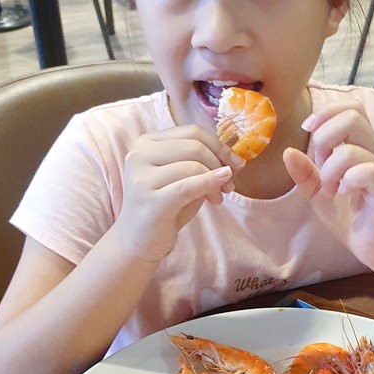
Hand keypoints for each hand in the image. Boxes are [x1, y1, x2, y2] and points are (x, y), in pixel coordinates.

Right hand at [115, 125, 240, 263]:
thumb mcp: (182, 178)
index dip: (219, 146)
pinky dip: (210, 185)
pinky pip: (189, 186)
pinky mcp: (150, 200)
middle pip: (194, 146)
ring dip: (215, 182)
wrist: (139, 242)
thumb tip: (234, 160)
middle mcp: (139, 155)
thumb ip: (201, 163)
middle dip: (220, 163)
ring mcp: (141, 177)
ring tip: (217, 198)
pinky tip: (218, 195)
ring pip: (194, 166)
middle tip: (229, 185)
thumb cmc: (164, 208)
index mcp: (145, 143)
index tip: (234, 164)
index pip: (191, 132)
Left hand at [283, 100, 373, 273]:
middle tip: (321, 164)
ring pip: (352, 147)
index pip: (350, 107)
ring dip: (331, 169)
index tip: (308, 133)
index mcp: (361, 146)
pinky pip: (367, 170)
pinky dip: (347, 180)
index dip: (325, 113)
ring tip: (331, 189)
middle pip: (353, 115)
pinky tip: (344, 194)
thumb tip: (287, 152)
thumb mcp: (320, 194)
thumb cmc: (353, 217)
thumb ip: (305, 174)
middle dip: (324, 137)